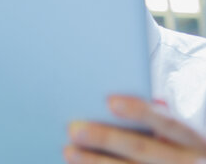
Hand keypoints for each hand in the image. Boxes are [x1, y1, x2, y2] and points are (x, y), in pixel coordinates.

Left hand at [64, 95, 205, 162]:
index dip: (139, 111)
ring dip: (95, 162)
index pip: (166, 122)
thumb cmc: (179, 151)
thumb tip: (109, 105)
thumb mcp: (180, 138)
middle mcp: (186, 161)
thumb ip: (155, 124)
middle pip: (141, 148)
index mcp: (191, 139)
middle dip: (105, 138)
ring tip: (69, 152)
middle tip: (74, 129)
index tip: (109, 102)